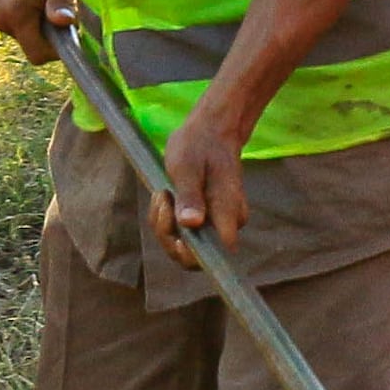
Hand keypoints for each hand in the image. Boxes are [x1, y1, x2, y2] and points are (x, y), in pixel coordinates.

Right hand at [0, 0, 73, 65]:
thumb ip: (61, 1)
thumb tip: (64, 22)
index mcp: (15, 13)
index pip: (37, 54)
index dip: (57, 48)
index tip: (69, 28)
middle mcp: (0, 19)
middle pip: (33, 48)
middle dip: (51, 36)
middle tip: (59, 7)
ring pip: (29, 39)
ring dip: (43, 27)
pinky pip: (23, 30)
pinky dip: (34, 21)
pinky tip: (38, 0)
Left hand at [152, 96, 254, 263]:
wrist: (210, 133)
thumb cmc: (200, 146)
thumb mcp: (187, 166)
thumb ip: (190, 196)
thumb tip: (191, 223)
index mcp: (227, 209)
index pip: (218, 253)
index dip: (193, 255)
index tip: (176, 236)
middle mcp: (227, 223)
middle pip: (195, 256)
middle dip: (168, 236)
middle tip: (162, 201)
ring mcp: (216, 224)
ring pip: (185, 245)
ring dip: (164, 225)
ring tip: (162, 193)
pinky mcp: (205, 222)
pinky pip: (181, 234)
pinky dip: (167, 220)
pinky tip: (164, 196)